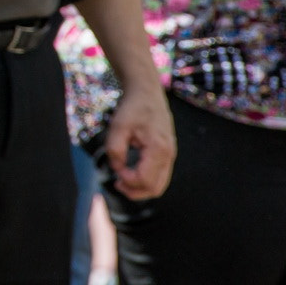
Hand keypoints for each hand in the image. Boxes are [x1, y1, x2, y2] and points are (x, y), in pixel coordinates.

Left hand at [106, 84, 176, 200]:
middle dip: (135, 191)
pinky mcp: (167, 154)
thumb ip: (115, 149)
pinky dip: (146, 180)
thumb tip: (116, 169)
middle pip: (155, 188)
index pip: (145, 180)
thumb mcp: (117, 127)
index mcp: (158, 149)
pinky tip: (131, 173)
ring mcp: (170, 155)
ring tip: (122, 181)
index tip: (115, 170)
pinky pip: (160, 176)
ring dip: (140, 188)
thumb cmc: (133, 108)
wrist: (147, 93)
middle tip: (117, 183)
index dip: (128, 181)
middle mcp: (169, 155)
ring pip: (159, 185)